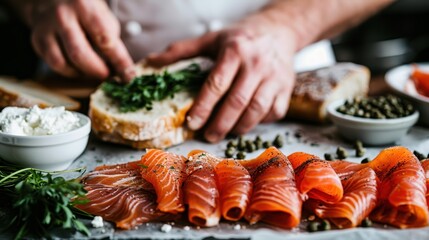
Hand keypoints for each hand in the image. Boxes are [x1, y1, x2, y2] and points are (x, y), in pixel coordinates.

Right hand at [29, 0, 133, 80]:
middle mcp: (62, 16)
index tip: (128, 75)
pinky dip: (70, 72)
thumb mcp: (103, 18)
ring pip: (63, 63)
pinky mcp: (37, 40)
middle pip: (80, 54)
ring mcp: (46, 28)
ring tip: (95, 72)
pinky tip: (80, 68)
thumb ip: (112, 42)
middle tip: (109, 76)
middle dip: (98, 71)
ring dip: (83, 74)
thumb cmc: (85, 12)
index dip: (119, 61)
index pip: (105, 39)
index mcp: (84, 6)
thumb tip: (122, 70)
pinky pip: (54, 64)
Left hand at [148, 17, 296, 142]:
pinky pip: (274, 113)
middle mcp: (257, 64)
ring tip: (224, 133)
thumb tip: (152, 62)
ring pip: (257, 111)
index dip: (203, 107)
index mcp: (235, 51)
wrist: (278, 32)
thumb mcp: (211, 39)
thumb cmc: (240, 39)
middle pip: (237, 102)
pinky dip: (259, 123)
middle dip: (220, 124)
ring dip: (238, 128)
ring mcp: (275, 78)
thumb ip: (182, 51)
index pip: (216, 84)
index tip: (191, 123)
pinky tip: (245, 124)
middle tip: (207, 136)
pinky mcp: (286, 89)